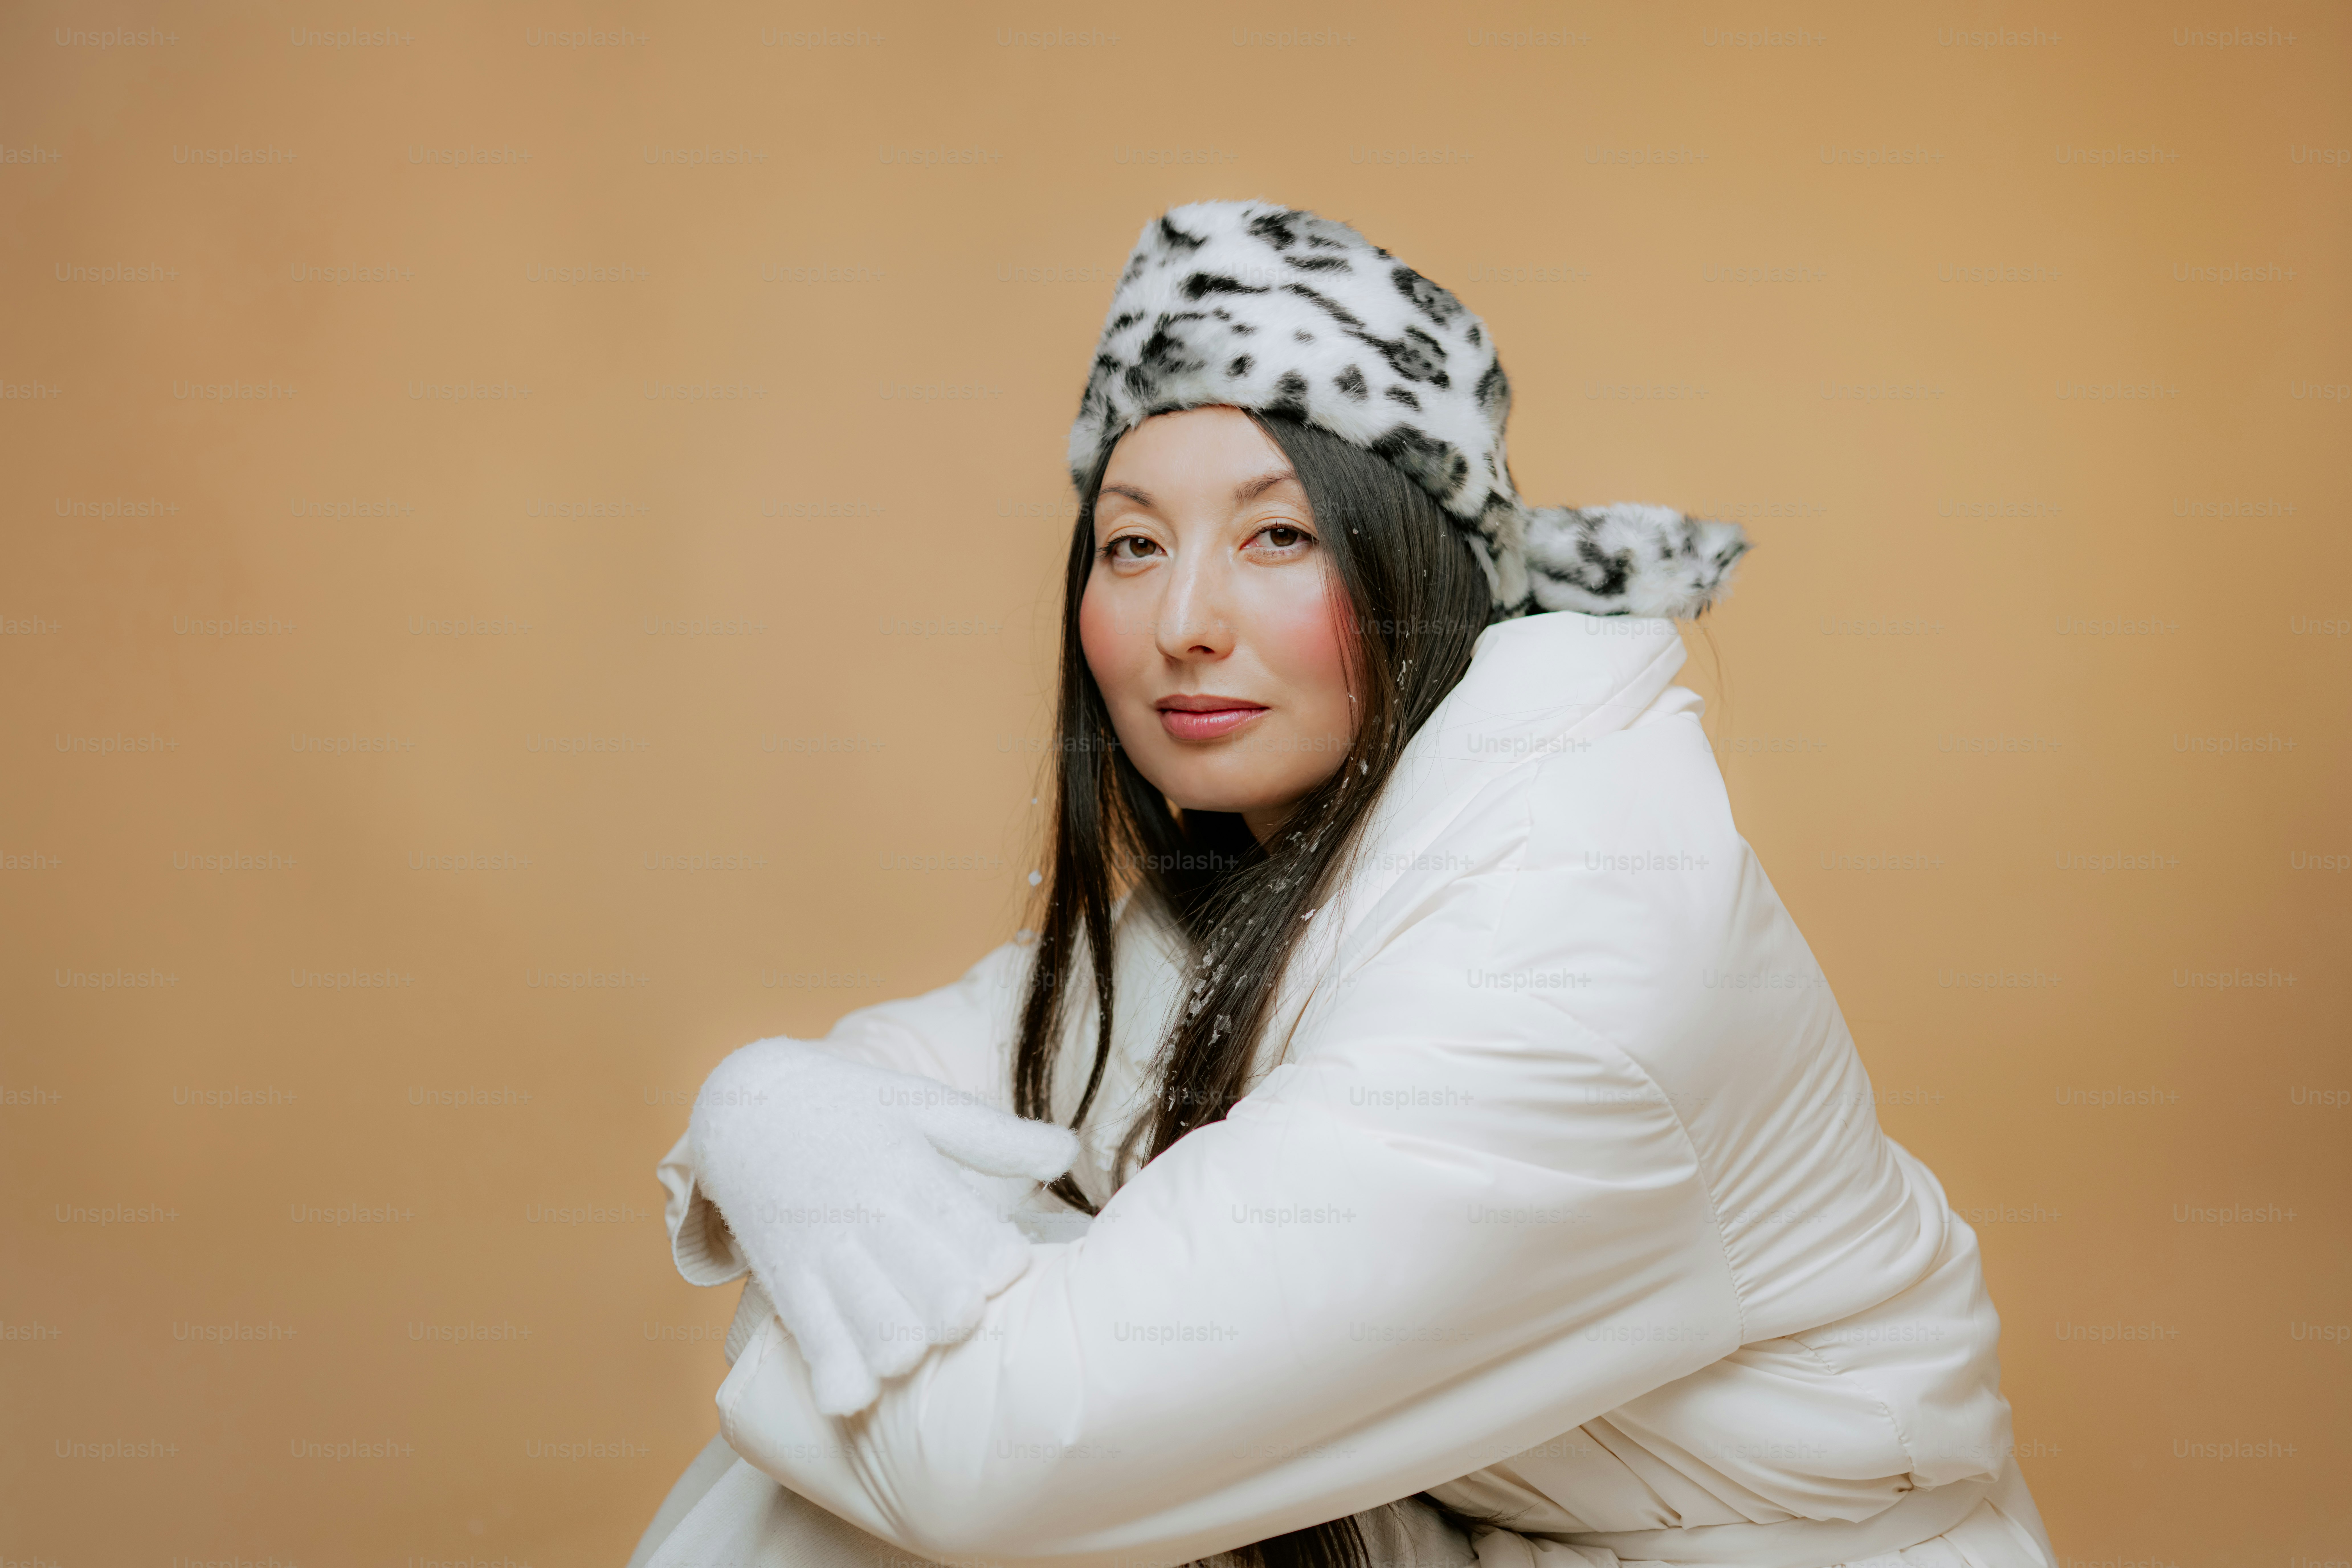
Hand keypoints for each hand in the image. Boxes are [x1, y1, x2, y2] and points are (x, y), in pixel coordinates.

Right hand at [687, 1038, 1077, 1414]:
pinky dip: (840, 1376)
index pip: (976, 1238)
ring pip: (878, 1329)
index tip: (1008, 1266)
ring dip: (906, 1350)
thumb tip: (1069, 1151)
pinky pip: (815, 1342)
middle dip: (960, 1314)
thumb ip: (997, 1137)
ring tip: (914, 1349)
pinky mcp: (787, 1282)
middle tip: (964, 1313)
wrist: (748, 1109)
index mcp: (912, 1172)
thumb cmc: (851, 1108)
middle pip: (935, 1295)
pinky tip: (862, 1393)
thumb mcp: (924, 1103)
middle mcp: (870, 1216)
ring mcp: (824, 1254)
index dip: (1003, 1264)